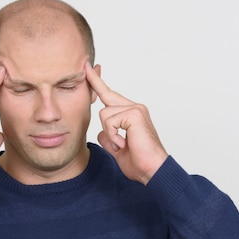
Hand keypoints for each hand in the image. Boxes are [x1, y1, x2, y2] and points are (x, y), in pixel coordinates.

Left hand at [85, 62, 167, 184]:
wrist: (152, 171)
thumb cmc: (139, 162)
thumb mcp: (117, 148)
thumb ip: (109, 138)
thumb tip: (101, 132)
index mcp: (131, 115)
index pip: (110, 96)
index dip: (98, 84)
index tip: (89, 69)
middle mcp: (135, 108)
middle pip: (106, 95)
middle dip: (95, 83)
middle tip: (87, 68)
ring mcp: (136, 109)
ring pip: (104, 114)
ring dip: (108, 133)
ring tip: (121, 144)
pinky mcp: (135, 114)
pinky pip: (110, 121)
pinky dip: (112, 135)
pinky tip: (123, 144)